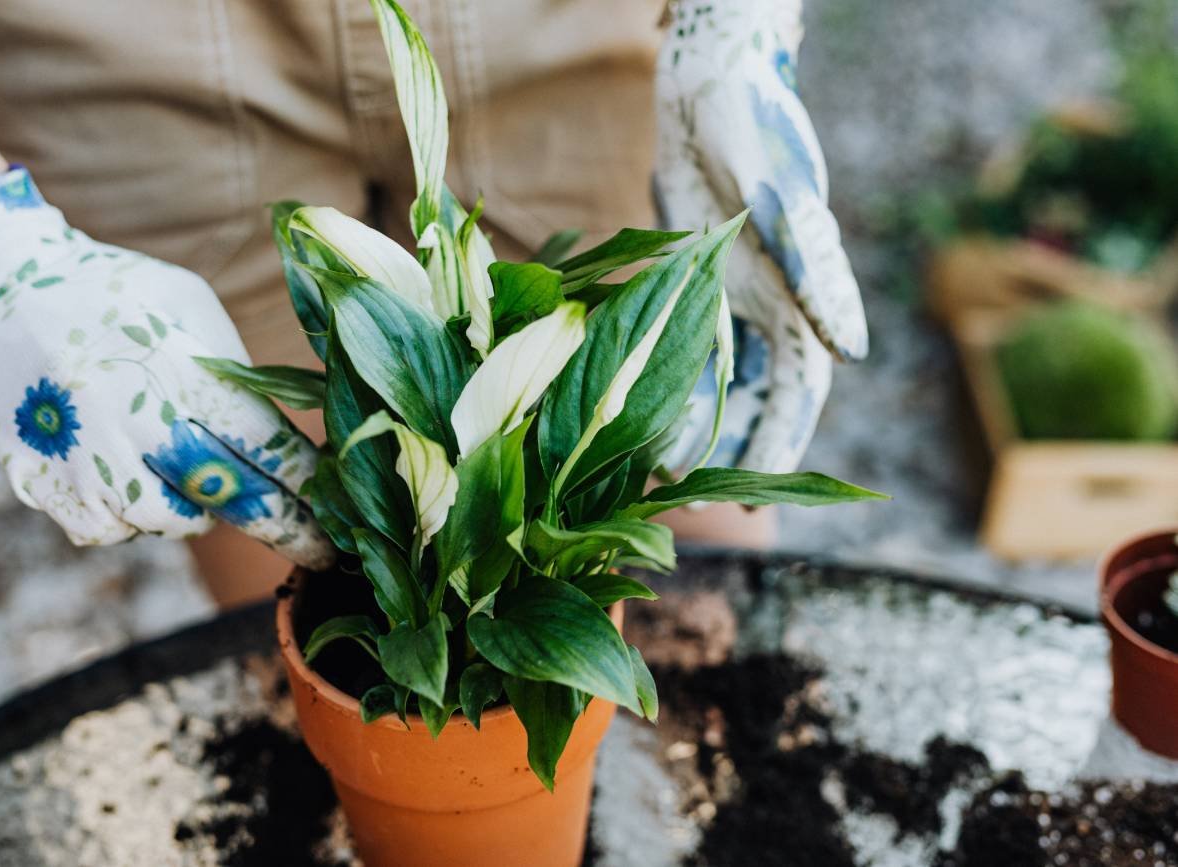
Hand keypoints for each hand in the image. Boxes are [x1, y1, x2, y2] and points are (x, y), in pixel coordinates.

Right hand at [0, 168, 331, 566]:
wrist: (4, 288)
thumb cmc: (120, 296)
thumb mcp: (195, 310)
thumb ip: (243, 379)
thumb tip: (299, 444)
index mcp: (183, 374)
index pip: (269, 452)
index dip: (312, 494)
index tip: (345, 522)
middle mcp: (137, 425)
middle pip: (233, 501)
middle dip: (288, 531)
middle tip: (324, 552)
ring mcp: (86, 463)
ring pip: (174, 523)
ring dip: (193, 504)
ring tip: (174, 453)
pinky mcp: (45, 488)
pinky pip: (114, 530)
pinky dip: (130, 510)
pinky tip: (121, 462)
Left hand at [654, 0, 867, 474]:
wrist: (709, 75)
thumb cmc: (745, 115)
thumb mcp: (773, 185)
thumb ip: (806, 258)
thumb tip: (850, 351)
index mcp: (803, 282)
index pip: (804, 380)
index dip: (785, 437)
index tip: (761, 491)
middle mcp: (778, 293)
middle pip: (768, 392)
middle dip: (747, 448)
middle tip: (716, 505)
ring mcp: (739, 286)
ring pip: (727, 374)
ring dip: (701, 420)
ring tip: (664, 469)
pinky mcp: (701, 275)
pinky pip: (691, 340)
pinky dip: (671, 376)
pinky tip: (641, 409)